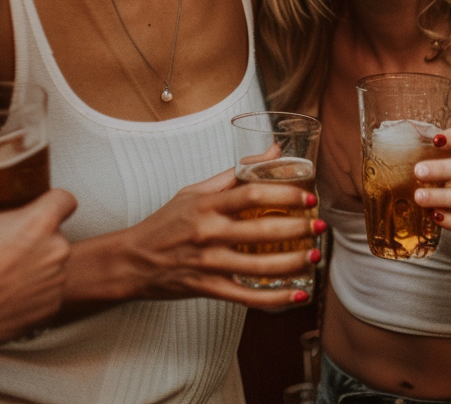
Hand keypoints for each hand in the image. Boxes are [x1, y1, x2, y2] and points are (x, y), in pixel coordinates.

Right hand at [0, 183, 75, 345]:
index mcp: (39, 222)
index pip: (65, 200)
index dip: (54, 203)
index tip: (42, 209)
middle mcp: (55, 249)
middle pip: (56, 234)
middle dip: (37, 239)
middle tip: (10, 247)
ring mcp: (55, 279)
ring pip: (53, 264)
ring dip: (36, 267)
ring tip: (6, 274)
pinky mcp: (51, 306)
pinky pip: (49, 292)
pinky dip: (34, 294)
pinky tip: (9, 295)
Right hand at [120, 167, 323, 308]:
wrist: (131, 261)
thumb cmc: (166, 222)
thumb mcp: (195, 191)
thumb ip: (235, 174)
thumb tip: (273, 151)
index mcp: (207, 204)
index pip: (251, 193)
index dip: (284, 195)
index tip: (308, 197)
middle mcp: (208, 232)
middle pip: (261, 231)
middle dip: (297, 229)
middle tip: (320, 226)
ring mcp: (207, 263)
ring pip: (258, 266)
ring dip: (292, 263)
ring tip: (314, 256)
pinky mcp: (206, 289)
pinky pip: (246, 296)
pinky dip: (274, 299)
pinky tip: (296, 296)